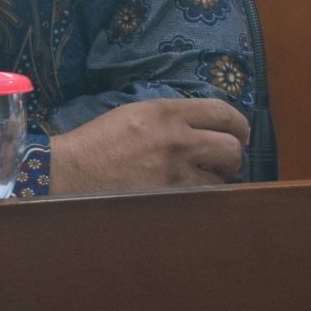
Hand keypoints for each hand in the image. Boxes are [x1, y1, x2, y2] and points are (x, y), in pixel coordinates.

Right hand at [49, 98, 248, 195]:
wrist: (71, 171)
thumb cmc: (101, 142)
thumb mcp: (136, 114)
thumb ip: (172, 116)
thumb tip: (207, 126)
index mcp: (166, 111)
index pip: (223, 112)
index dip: (239, 125)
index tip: (239, 134)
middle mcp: (175, 138)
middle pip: (232, 147)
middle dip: (233, 155)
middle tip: (223, 162)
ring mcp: (173, 172)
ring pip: (222, 178)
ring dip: (217, 180)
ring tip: (201, 180)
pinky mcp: (168, 198)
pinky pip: (203, 199)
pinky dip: (201, 198)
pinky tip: (189, 196)